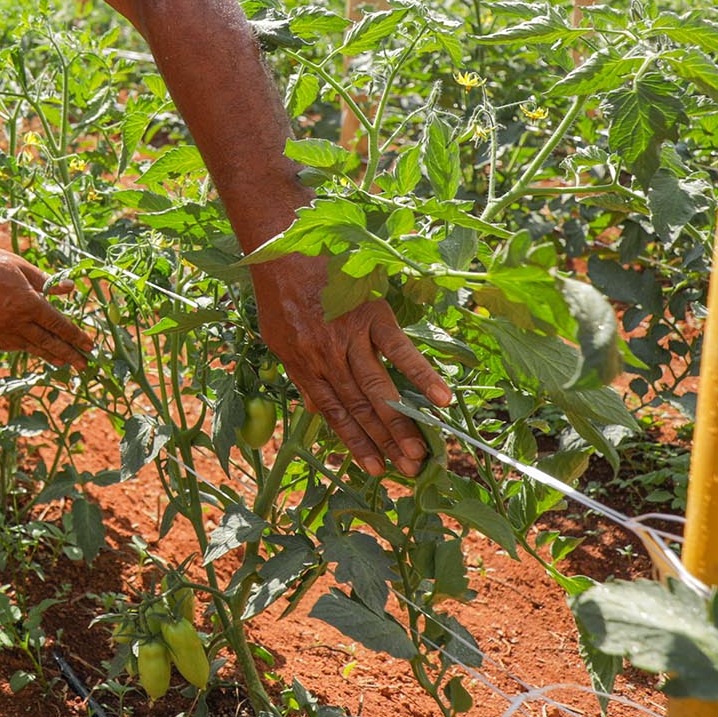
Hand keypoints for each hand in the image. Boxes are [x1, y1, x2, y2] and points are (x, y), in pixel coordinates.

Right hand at [0, 241, 94, 369]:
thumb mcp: (20, 265)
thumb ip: (46, 281)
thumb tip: (70, 288)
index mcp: (28, 303)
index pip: (59, 325)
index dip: (76, 336)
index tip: (90, 345)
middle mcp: (17, 322)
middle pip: (49, 342)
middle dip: (69, 354)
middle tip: (85, 365)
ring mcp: (1, 331)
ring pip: (32, 348)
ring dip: (51, 356)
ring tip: (65, 364)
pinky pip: (13, 346)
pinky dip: (27, 349)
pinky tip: (34, 350)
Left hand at [253, 254, 452, 476]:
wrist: (281, 245)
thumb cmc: (279, 289)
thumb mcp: (276, 335)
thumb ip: (298, 372)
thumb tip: (314, 407)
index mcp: (302, 364)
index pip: (332, 413)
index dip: (354, 442)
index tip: (374, 469)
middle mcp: (325, 357)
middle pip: (359, 407)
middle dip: (384, 443)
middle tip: (409, 472)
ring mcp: (348, 337)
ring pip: (377, 388)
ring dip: (400, 423)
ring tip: (420, 453)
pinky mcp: (370, 314)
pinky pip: (399, 350)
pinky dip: (421, 375)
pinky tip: (441, 399)